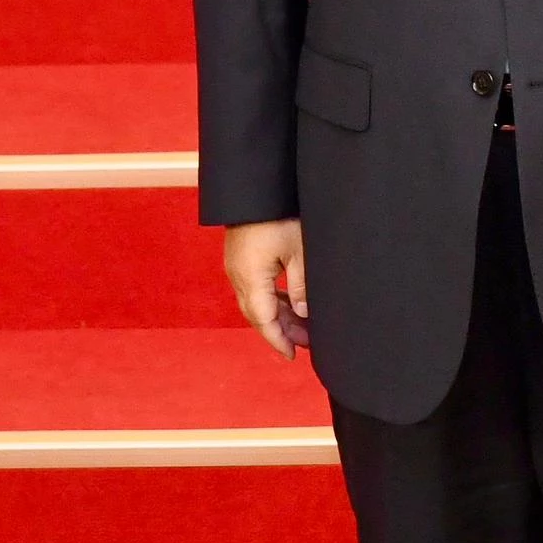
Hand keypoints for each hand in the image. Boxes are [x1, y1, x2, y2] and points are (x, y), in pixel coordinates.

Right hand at [224, 218, 309, 360]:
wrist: (255, 186)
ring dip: (277, 315)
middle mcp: (238, 275)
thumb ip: (301, 285)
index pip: (263, 320)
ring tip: (302, 326)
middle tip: (306, 342)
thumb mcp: (299, 250)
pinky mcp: (240, 257)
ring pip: (256, 302)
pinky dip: (271, 300)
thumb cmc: (279, 213)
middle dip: (280, 331)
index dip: (278, 340)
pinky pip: (254, 288)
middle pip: (257, 314)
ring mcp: (236, 266)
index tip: (293, 355)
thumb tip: (304, 313)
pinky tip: (289, 303)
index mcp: (250, 277)